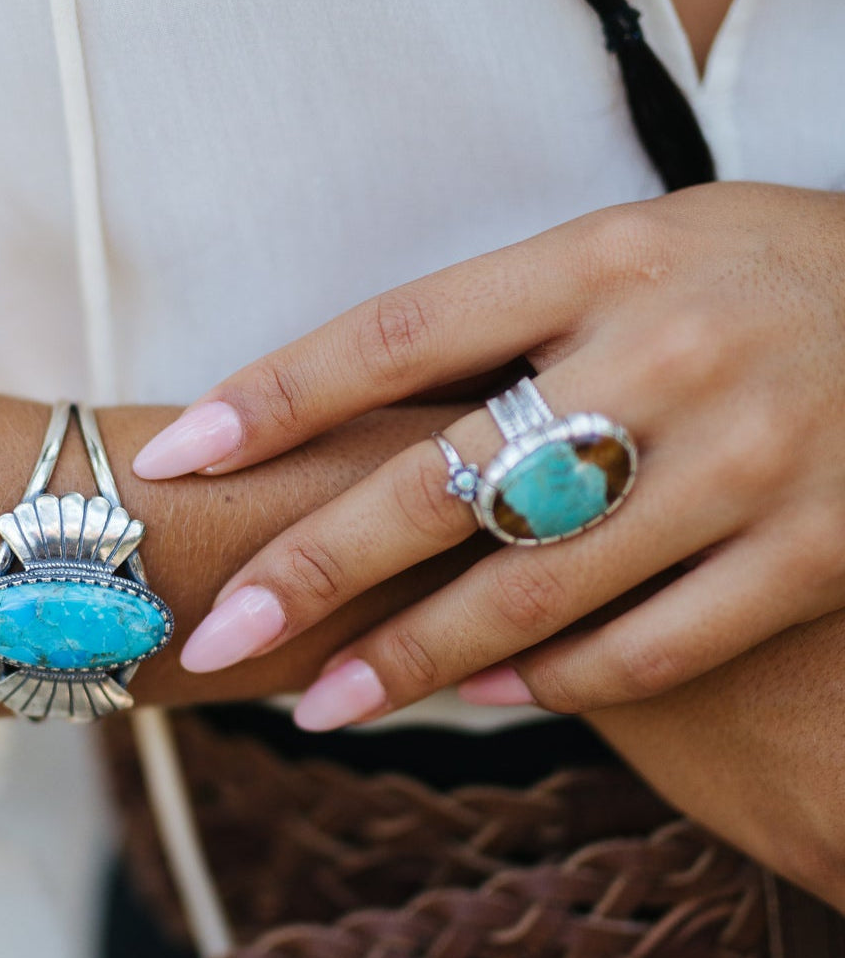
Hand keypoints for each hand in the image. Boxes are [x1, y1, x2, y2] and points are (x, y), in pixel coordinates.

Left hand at [131, 183, 844, 728]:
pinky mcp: (822, 554)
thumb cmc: (764, 284)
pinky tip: (482, 700)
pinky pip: (654, 644)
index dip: (276, 399)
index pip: (401, 331)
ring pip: (538, 588)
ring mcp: (757, 460)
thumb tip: (341, 417)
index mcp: (611, 256)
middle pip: (447, 479)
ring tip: (317, 704)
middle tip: (212, 636)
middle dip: (312, 568)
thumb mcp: (642, 253)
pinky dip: (554, 683)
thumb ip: (510, 322)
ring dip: (410, 659)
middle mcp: (676, 352)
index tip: (177, 460)